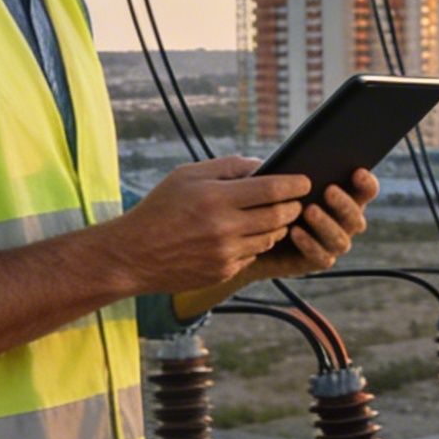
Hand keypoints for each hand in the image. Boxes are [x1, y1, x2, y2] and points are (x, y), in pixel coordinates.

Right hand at [112, 156, 310, 295]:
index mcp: (216, 198)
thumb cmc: (160, 208)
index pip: (272, 190)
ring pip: (271, 238)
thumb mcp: (187, 175)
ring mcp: (226, 254)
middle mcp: (224, 228)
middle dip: (293, 206)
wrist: (133, 254)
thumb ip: (227, 167)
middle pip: (279, 216)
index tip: (305, 181)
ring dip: (278, 226)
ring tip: (274, 216)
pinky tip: (248, 235)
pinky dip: (256, 243)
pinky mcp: (224, 272)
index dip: (295, 184)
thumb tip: (263, 166)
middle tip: (296, 200)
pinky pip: (253, 255)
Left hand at [250, 167, 378, 283]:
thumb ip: (286, 171)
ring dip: (327, 224)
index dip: (366, 183)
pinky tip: (294, 232)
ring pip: (342, 240)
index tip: (357, 171)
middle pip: (357, 216)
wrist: (248, 235)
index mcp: (342, 196)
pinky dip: (310, 245)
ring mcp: (331, 243)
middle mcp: (342, 221)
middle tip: (328, 191)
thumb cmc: (265, 200)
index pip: (365, 190)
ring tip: (308, 211)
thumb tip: (289, 164)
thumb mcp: (273, 180)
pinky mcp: (316, 261)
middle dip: (345, 204)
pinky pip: (323, 258)